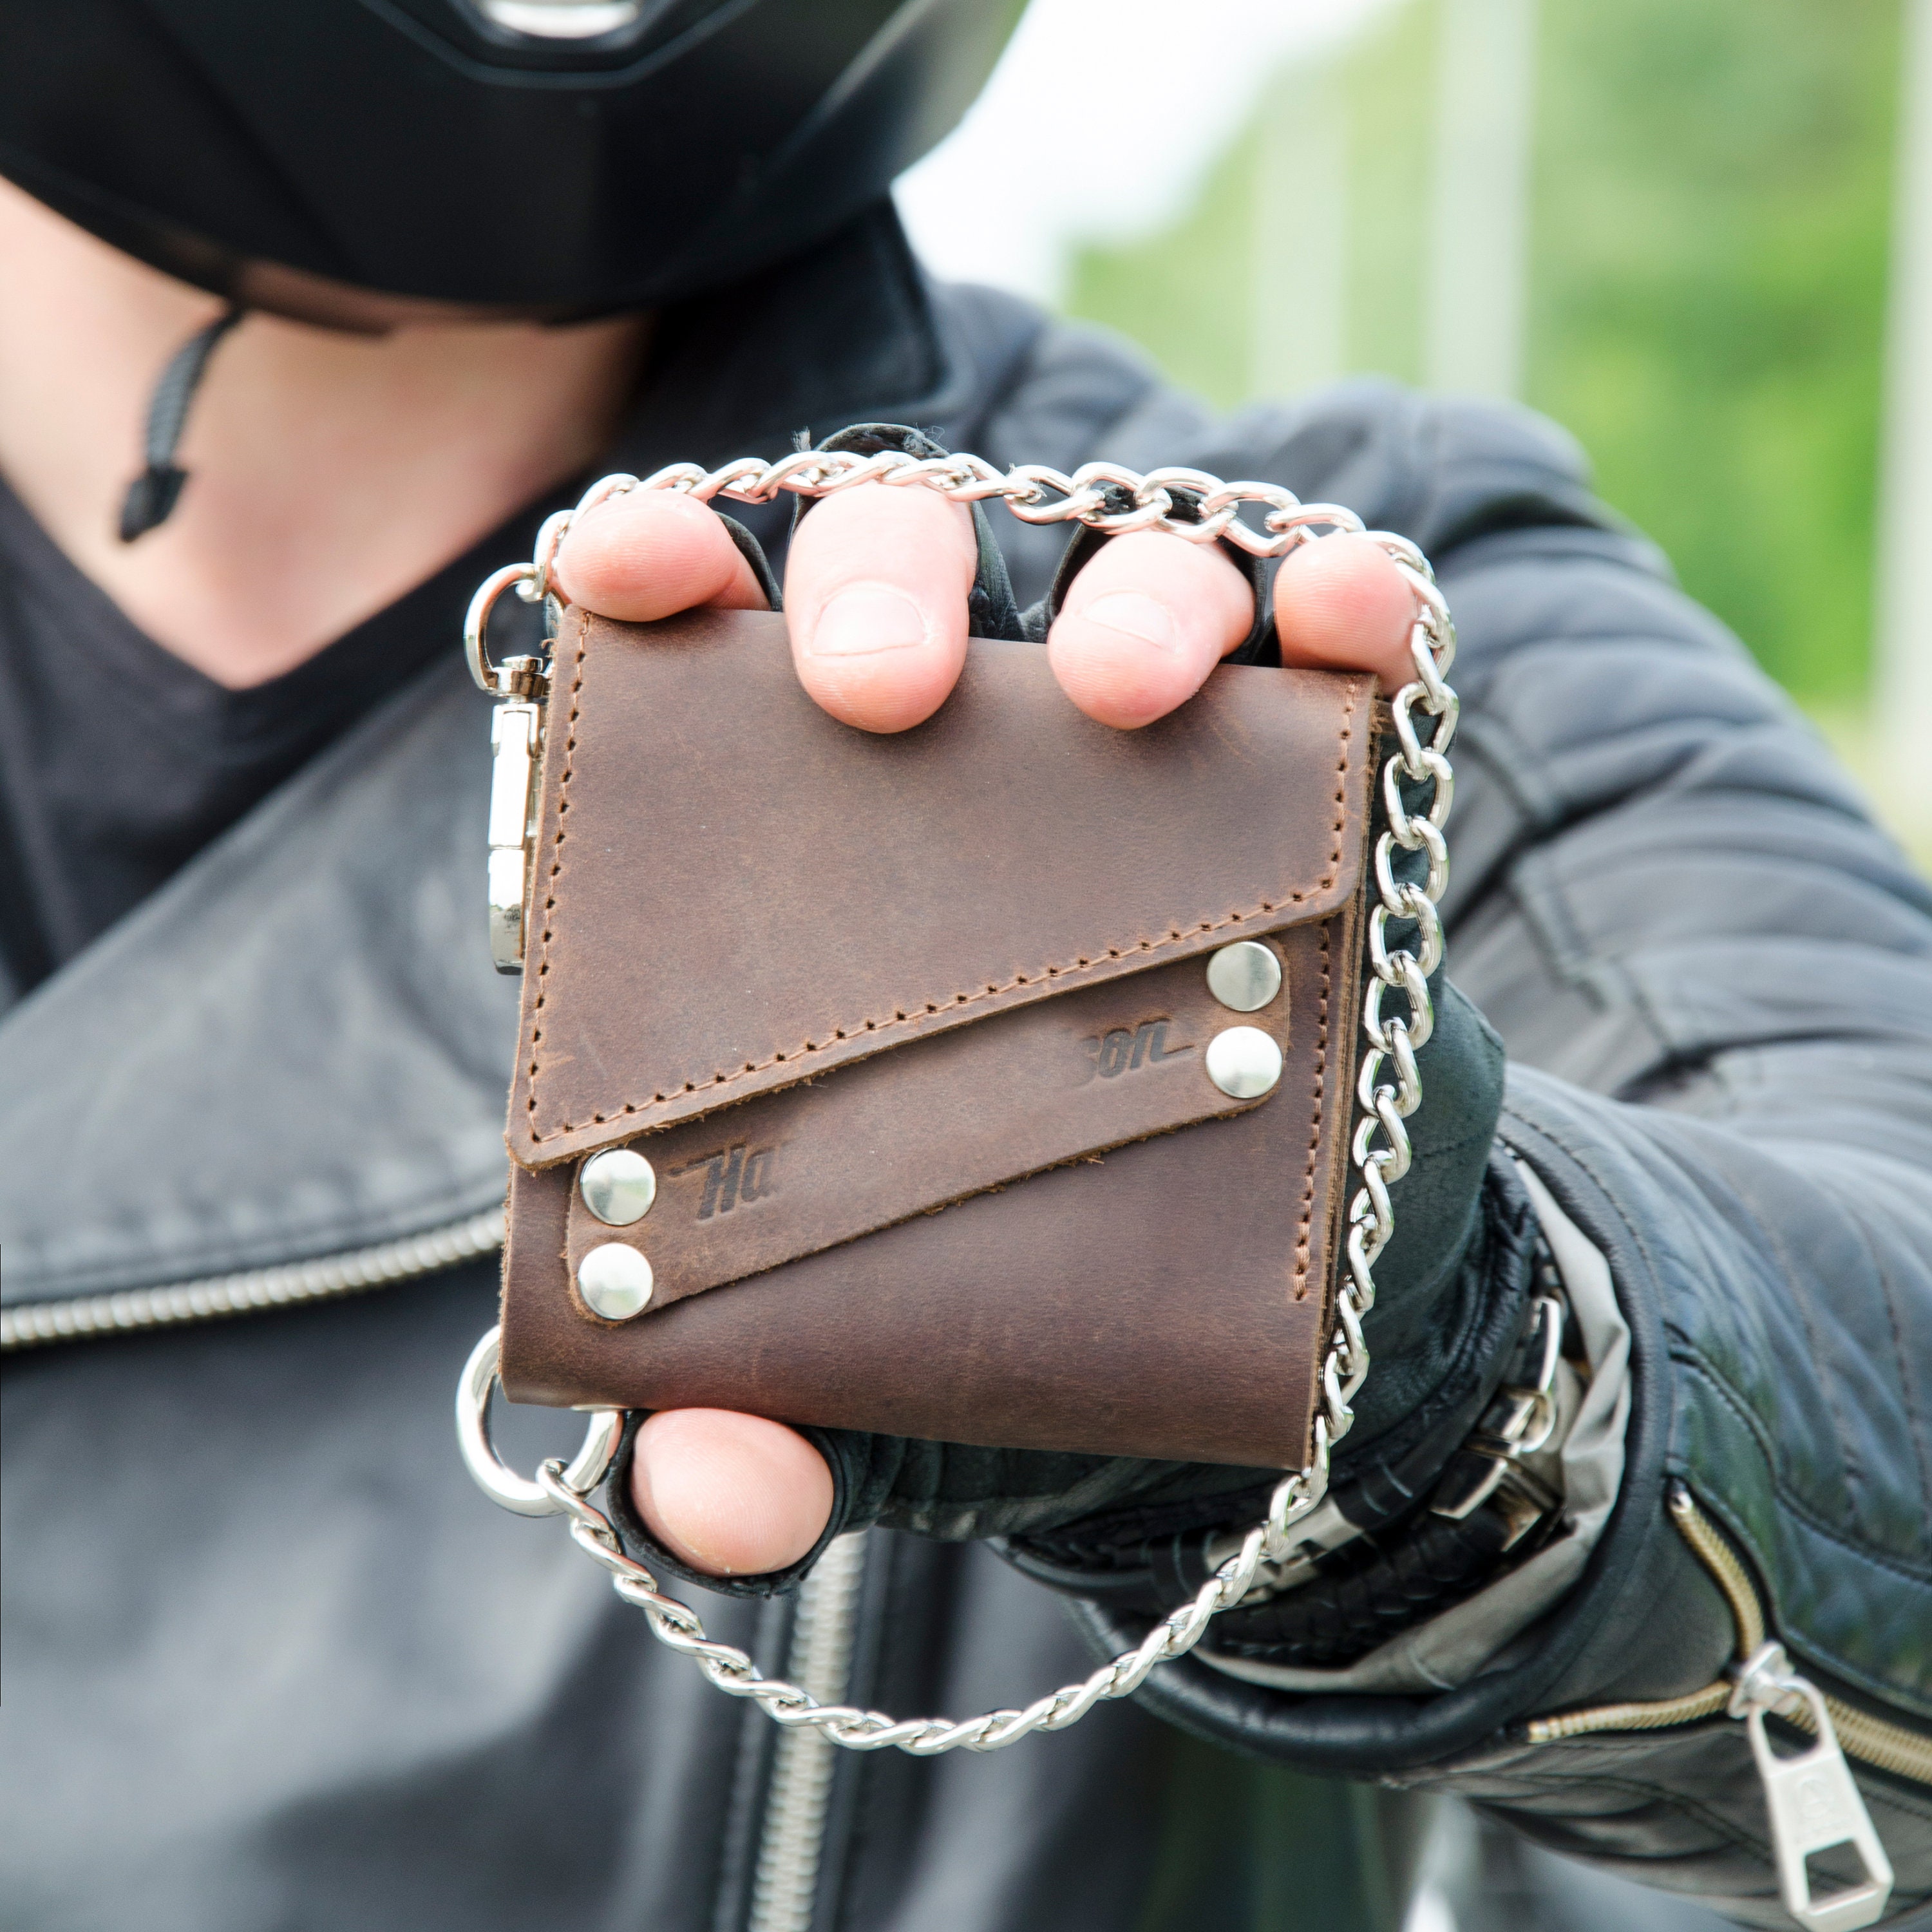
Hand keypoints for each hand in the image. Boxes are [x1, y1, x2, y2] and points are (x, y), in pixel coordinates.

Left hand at [552, 474, 1419, 1576]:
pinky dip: (1349, 614)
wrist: (1250, 1344)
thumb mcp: (875, 1407)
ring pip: (1124, 584)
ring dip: (1134, 599)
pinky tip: (1356, 626)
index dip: (662, 580)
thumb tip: (701, 1487)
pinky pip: (1331, 658)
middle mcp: (962, 775)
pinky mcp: (1301, 804)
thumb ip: (764, 1439)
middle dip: (887, 584)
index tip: (630, 575)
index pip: (705, 671)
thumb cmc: (1016, 1323)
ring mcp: (1138, 773)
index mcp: (800, 870)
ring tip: (1134, 690)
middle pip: (905, 575)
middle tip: (881, 691)